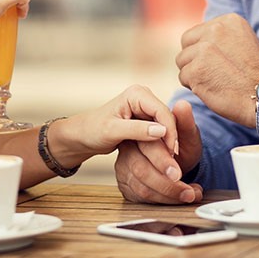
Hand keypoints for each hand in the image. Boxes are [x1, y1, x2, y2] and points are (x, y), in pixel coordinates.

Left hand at [52, 85, 178, 161]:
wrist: (83, 135)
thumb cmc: (93, 130)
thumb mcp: (112, 131)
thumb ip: (136, 130)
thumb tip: (161, 131)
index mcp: (137, 94)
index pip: (161, 111)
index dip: (170, 131)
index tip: (172, 152)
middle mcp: (144, 98)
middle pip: (166, 118)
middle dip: (171, 139)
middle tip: (174, 162)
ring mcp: (145, 109)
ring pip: (165, 126)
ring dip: (168, 144)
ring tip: (172, 163)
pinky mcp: (145, 120)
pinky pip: (159, 132)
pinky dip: (162, 145)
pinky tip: (165, 159)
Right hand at [115, 100, 203, 204]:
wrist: (176, 161)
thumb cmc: (180, 146)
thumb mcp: (187, 134)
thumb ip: (185, 122)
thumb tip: (182, 104)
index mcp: (141, 129)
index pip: (146, 143)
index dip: (163, 156)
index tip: (179, 161)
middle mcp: (128, 148)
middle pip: (141, 168)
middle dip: (167, 181)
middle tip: (190, 189)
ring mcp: (124, 167)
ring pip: (141, 186)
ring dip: (169, 194)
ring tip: (191, 194)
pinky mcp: (125, 184)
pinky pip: (140, 197)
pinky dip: (163, 200)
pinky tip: (178, 198)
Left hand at [176, 13, 258, 127]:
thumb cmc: (255, 75)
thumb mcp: (243, 42)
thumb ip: (221, 37)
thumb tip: (196, 41)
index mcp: (229, 20)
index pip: (198, 32)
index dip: (204, 50)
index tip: (220, 62)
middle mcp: (216, 29)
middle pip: (187, 43)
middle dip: (194, 59)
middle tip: (213, 73)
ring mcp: (204, 49)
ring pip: (182, 60)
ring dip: (193, 73)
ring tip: (215, 81)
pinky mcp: (196, 69)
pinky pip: (183, 77)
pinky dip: (194, 86)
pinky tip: (212, 89)